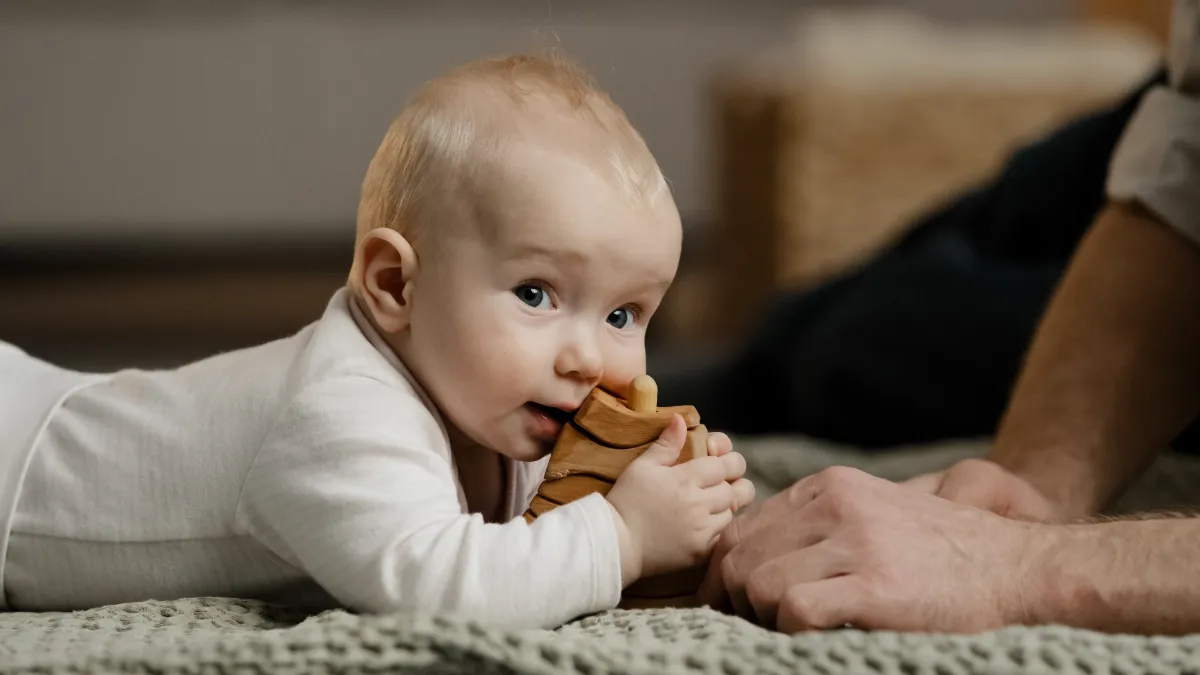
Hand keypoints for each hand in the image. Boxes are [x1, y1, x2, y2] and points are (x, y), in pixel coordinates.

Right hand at [607, 415, 754, 584]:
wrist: (616, 544)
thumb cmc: (626, 501)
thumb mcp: (641, 467)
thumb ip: (666, 445)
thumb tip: (680, 420)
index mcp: (685, 479)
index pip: (725, 465)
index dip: (728, 461)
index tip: (721, 462)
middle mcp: (699, 503)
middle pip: (736, 489)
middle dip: (733, 483)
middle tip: (722, 482)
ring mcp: (702, 529)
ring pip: (732, 512)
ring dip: (726, 506)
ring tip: (710, 503)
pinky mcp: (701, 551)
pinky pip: (723, 535)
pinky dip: (719, 528)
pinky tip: (704, 524)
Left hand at [698, 466, 1050, 632]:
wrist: (1022, 571)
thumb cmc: (944, 556)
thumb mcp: (874, 516)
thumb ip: (818, 526)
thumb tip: (747, 561)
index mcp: (830, 487)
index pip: (741, 529)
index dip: (726, 575)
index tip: (734, 607)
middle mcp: (837, 504)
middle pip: (739, 558)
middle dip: (737, 601)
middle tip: (758, 628)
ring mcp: (857, 542)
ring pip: (757, 583)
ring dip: (764, 619)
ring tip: (794, 633)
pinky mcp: (877, 586)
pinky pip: (795, 609)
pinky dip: (792, 632)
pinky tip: (820, 637)